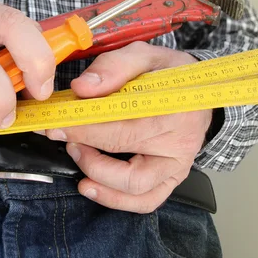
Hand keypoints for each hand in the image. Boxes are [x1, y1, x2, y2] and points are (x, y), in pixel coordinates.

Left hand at [38, 42, 212, 213]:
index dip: (86, 124)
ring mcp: (178, 165)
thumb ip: (113, 66)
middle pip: (124, 149)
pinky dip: (115, 199)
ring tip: (76, 153)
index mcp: (176, 105)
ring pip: (134, 185)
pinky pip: (145, 201)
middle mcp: (181, 140)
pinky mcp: (172, 180)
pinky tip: (90, 186)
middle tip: (59, 133)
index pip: (124, 121)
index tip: (58, 122)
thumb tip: (81, 87)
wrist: (198, 91)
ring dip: (97, 173)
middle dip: (83, 142)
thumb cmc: (167, 74)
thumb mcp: (144, 55)